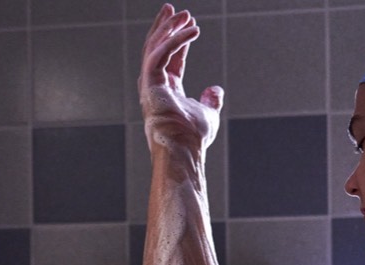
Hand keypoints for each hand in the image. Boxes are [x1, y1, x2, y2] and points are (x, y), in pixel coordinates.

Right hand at [139, 4, 223, 151]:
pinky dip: (175, 40)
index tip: (188, 24)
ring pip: (154, 48)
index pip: (170, 60)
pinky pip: (160, 54)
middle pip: (155, 50)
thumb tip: (216, 90)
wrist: (184, 150)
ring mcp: (149, 86)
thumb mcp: (208, 114)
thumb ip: (210, 100)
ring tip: (185, 14)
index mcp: (164, 92)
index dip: (179, 41)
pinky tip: (192, 30)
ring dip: (168, 29)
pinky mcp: (149, 84)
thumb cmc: (193, 138)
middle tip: (173, 9)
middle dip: (164, 28)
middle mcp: (153, 87)